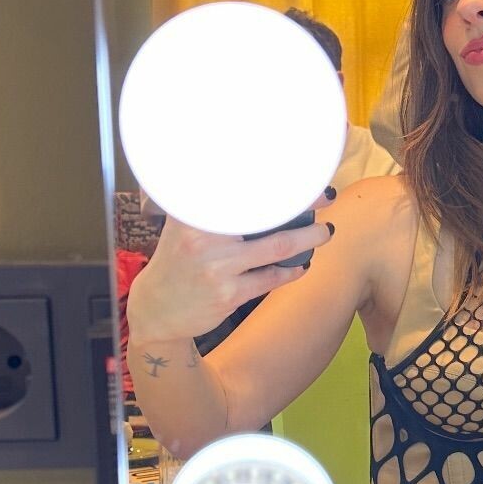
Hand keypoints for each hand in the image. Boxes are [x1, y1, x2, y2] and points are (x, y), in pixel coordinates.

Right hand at [127, 192, 333, 346]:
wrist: (156, 312)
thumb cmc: (176, 262)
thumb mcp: (181, 226)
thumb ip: (205, 204)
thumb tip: (245, 181)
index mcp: (192, 213)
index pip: (239, 188)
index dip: (273, 178)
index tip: (299, 171)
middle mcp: (203, 237)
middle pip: (265, 213)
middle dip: (302, 203)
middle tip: (326, 196)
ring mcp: (217, 268)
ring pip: (277, 247)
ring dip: (307, 238)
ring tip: (325, 232)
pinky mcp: (228, 295)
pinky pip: (270, 279)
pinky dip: (290, 271)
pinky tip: (302, 265)